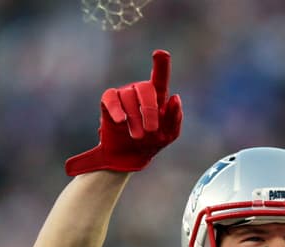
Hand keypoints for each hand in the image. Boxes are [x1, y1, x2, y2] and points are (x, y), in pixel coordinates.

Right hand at [65, 49, 183, 175]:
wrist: (130, 156)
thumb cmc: (153, 142)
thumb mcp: (169, 134)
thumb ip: (175, 117)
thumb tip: (175, 97)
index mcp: (158, 96)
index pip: (160, 77)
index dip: (161, 64)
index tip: (161, 53)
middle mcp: (140, 91)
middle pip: (145, 89)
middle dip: (150, 110)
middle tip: (151, 131)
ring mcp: (124, 94)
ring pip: (128, 96)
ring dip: (134, 118)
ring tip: (138, 136)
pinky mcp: (109, 101)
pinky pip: (110, 98)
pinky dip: (116, 109)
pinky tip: (121, 121)